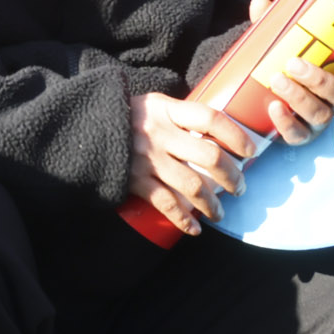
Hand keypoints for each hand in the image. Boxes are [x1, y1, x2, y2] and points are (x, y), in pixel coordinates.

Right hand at [128, 92, 259, 235]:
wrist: (82, 130)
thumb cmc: (127, 117)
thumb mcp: (153, 105)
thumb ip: (182, 116)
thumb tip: (221, 133)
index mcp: (166, 110)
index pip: (210, 119)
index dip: (236, 135)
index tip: (250, 151)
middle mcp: (158, 134)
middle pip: (209, 156)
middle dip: (231, 176)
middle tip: (239, 187)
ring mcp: (146, 159)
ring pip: (192, 185)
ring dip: (212, 203)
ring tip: (219, 212)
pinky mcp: (134, 180)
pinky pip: (165, 203)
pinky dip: (183, 219)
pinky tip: (194, 228)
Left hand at [245, 0, 333, 144]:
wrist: (270, 106)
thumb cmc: (284, 68)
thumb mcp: (283, 46)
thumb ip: (274, 26)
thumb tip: (260, 2)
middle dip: (319, 79)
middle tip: (294, 62)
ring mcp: (318, 119)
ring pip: (320, 113)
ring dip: (299, 96)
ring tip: (276, 79)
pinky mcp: (300, 135)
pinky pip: (298, 134)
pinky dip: (286, 122)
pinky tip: (273, 107)